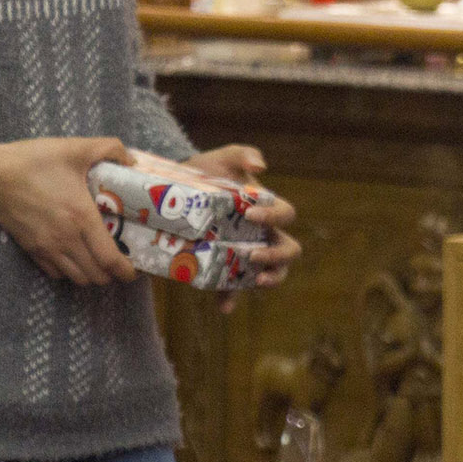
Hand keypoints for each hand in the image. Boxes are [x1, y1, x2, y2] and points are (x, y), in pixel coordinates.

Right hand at [0, 136, 135, 287]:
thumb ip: (111, 148)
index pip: (110, 259)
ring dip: (91, 275)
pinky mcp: (30, 248)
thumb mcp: (77, 147)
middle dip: (112, 275)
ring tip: (100, 262)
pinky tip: (75, 258)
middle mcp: (66, 239)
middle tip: (122, 263)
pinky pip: (54, 272)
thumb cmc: (35, 161)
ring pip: (75, 278)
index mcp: (83, 218)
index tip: (136, 270)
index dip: (126, 271)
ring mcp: (46, 247)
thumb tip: (133, 160)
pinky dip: (68, 272)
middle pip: (95, 276)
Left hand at [185, 145, 301, 310]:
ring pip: (272, 272)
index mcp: (267, 210)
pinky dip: (231, 298)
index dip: (273, 218)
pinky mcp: (224, 268)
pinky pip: (233, 288)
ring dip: (269, 279)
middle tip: (254, 254)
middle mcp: (263, 235)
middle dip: (277, 255)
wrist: (174, 192)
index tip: (251, 215)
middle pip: (288, 250)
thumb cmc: (206, 172)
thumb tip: (260, 168)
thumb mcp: (223, 158)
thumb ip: (242, 154)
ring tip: (256, 282)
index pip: (285, 215)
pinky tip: (224, 307)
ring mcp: (245, 254)